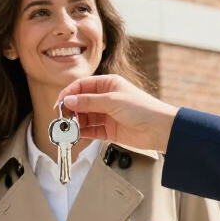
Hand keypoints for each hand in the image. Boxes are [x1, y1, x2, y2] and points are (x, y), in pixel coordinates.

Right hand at [57, 74, 178, 152]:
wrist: (160, 129)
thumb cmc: (142, 108)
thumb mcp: (113, 101)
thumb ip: (89, 102)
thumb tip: (68, 101)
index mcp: (108, 84)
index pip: (82, 86)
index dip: (69, 94)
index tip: (59, 103)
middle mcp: (106, 98)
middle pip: (81, 102)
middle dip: (70, 110)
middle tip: (61, 119)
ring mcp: (107, 115)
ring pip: (85, 117)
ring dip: (75, 123)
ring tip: (67, 129)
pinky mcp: (109, 130)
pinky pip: (91, 130)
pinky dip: (82, 133)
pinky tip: (75, 136)